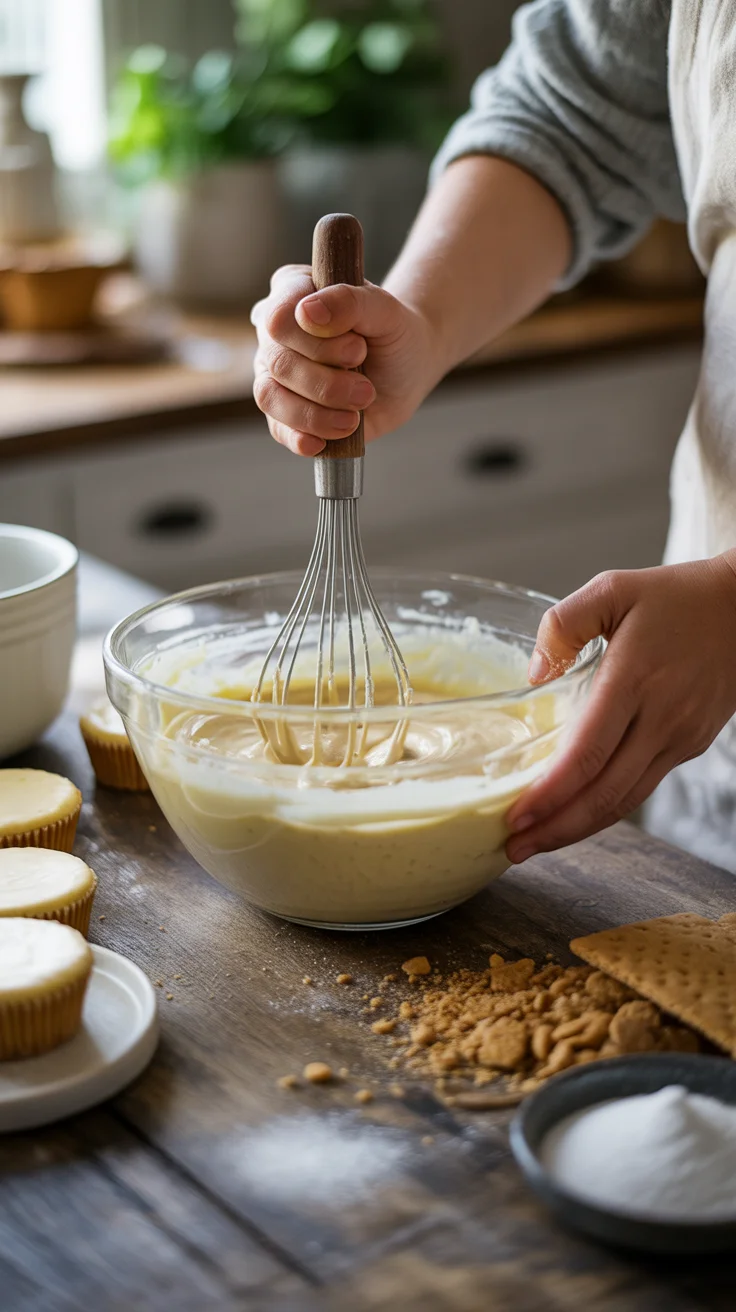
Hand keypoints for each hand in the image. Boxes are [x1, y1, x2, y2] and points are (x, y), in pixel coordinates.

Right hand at [251, 265, 436, 455]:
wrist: (408, 367)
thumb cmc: (392, 332)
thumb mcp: (384, 310)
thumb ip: (349, 302)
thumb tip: (307, 312)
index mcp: (292, 293)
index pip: (280, 318)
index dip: (316, 342)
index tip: (359, 348)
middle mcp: (276, 335)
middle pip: (278, 362)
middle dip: (326, 382)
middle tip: (366, 388)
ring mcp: (276, 374)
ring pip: (270, 397)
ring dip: (316, 413)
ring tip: (355, 417)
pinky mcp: (285, 412)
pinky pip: (278, 429)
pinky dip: (301, 438)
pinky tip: (325, 442)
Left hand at [505, 555, 735, 862]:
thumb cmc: (677, 596)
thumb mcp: (613, 589)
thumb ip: (564, 623)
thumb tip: (533, 675)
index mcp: (635, 678)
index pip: (588, 753)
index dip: (551, 793)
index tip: (515, 816)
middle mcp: (661, 718)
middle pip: (604, 794)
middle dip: (554, 829)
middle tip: (511, 848)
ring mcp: (679, 737)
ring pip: (624, 801)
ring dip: (577, 830)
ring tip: (534, 844)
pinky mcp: (688, 745)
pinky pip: (641, 788)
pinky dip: (604, 809)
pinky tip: (573, 815)